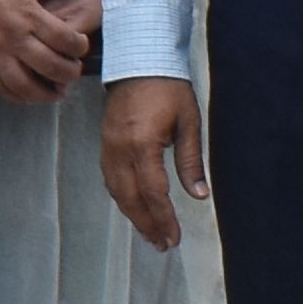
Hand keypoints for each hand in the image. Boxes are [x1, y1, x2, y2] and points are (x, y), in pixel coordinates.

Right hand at [0, 0, 92, 105]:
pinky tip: (28, 95)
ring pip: (26, 86)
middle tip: (73, 72)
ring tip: (56, 93)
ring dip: (46, 94)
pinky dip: (17, 97)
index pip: (64, 39)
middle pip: (50, 66)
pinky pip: (0, 88)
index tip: (81, 47)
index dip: (79, 47)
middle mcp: (14, 37)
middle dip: (69, 73)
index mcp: (28, 13)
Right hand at [99, 74, 198, 247]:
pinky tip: (132, 206)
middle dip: (147, 224)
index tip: (173, 237)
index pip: (153, 192)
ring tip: (149, 233)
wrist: (139, 59)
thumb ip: (191, 161)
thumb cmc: (168, 88)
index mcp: (142, 144)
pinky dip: (121, 197)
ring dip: (132, 215)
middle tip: (162, 244)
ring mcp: (108, 146)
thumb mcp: (188, 123)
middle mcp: (120, 149)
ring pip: (116, 191)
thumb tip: (198, 195)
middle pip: (131, 198)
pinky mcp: (104, 142)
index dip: (163, 218)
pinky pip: (109, 178)